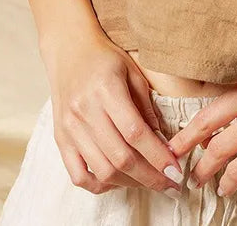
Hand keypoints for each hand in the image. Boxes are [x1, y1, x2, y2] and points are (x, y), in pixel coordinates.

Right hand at [41, 27, 184, 196]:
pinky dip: (100, 185)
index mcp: (106, 90)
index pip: (135, 133)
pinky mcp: (61, 139)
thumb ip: (147, 107)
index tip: (176, 171)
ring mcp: (70, 128)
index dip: (158, 156)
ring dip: (130, 183)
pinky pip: (78, 175)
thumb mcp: (133, 72)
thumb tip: (162, 142)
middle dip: (150, 176)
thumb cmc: (106, 58)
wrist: (69, 51)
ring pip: (102, 170)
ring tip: (148, 181)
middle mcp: (85, 111)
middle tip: (169, 184)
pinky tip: (118, 180)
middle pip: (120, 157)